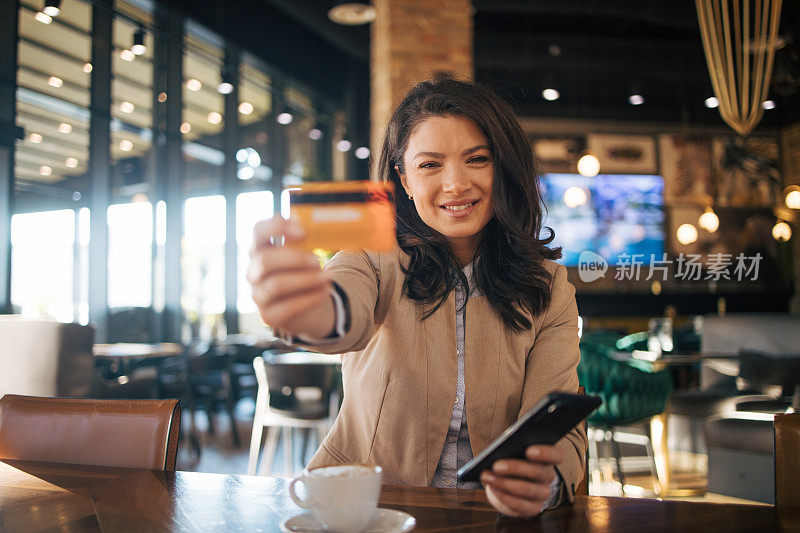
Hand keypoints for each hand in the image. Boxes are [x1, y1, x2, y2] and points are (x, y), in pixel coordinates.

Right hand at [247, 217, 335, 337]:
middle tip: (318, 260)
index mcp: (261, 250)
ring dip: (305, 280)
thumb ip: (303, 239)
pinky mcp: (268, 315)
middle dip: (294, 259)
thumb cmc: (305, 273)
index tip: (303, 232)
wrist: (310, 305)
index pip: (258, 231)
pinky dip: (307, 299)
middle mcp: (254, 272)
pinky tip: (323, 293)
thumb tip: (301, 218)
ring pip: (276, 285)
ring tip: (327, 277)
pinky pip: (285, 307)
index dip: (277, 227)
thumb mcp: (306, 253)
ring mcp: (258, 295)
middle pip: (265, 260)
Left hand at [480, 445, 562, 517]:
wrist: (508, 482)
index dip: (545, 453)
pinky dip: (504, 496)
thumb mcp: (512, 449)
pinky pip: (520, 505)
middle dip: (515, 468)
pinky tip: (492, 488)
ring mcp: (543, 494)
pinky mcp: (533, 508)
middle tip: (496, 466)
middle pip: (538, 472)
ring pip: (528, 490)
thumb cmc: (510, 458)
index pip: (556, 455)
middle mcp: (549, 476)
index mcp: (549, 457)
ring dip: (504, 483)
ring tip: (487, 477)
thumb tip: (500, 450)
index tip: (529, 451)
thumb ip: (511, 446)